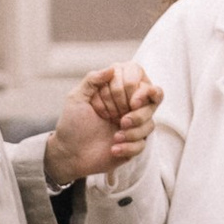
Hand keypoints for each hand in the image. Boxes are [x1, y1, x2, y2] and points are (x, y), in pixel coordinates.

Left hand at [44, 65, 162, 189]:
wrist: (70, 155)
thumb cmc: (72, 125)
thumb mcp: (76, 98)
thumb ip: (92, 80)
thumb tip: (112, 68)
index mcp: (116, 90)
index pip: (138, 77)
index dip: (135, 87)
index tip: (128, 100)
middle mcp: (127, 104)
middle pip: (153, 100)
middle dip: (139, 113)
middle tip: (122, 121)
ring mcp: (132, 124)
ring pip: (150, 123)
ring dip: (134, 132)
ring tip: (116, 137)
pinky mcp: (133, 143)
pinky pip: (142, 143)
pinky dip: (129, 146)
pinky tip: (113, 149)